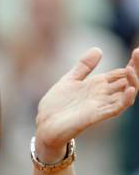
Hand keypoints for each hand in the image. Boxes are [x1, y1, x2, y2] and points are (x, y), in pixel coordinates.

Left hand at [34, 47, 138, 161]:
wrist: (44, 125)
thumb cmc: (55, 107)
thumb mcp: (69, 80)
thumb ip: (83, 67)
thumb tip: (99, 49)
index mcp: (97, 86)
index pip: (121, 74)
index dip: (131, 63)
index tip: (136, 51)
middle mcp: (102, 95)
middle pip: (127, 82)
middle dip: (136, 68)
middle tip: (138, 52)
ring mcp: (100, 106)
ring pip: (126, 94)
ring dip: (133, 81)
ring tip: (131, 69)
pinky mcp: (96, 116)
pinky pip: (116, 109)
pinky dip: (126, 99)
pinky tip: (131, 89)